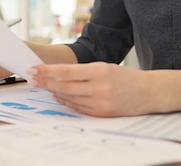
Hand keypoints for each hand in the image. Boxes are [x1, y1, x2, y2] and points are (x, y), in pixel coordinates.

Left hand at [26, 62, 151, 116]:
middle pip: (64, 86)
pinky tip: (59, 95)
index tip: (33, 69)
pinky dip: (66, 101)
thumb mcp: (106, 67)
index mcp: (100, 71)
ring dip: (54, 92)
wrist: (149, 92)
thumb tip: (58, 76)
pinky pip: (78, 108)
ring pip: (69, 98)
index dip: (47, 71)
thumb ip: (83, 72)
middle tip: (31, 78)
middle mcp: (99, 88)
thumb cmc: (126, 77)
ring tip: (42, 85)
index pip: (66, 71)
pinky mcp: (102, 114)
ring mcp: (100, 103)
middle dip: (45, 82)